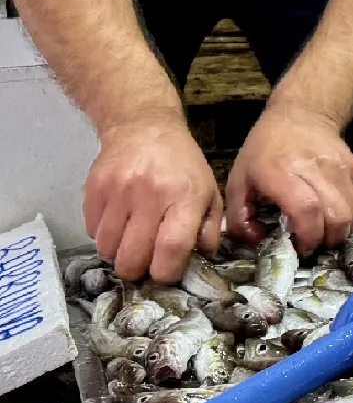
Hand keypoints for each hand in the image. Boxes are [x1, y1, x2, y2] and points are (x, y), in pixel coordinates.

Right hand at [83, 117, 221, 284]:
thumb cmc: (182, 165)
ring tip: (130, 243)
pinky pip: (92, 232)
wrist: (144, 127)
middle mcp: (150, 195)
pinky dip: (104, 236)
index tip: (165, 275)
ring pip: (107, 248)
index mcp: (185, 197)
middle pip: (133, 256)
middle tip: (144, 264)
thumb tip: (200, 260)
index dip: (166, 272)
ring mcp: (118, 192)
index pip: (171, 248)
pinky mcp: (93, 189)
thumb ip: (208, 229)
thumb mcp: (209, 192)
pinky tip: (118, 225)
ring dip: (118, 254)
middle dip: (137, 270)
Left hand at [225, 105, 352, 253]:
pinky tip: (335, 218)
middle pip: (336, 216)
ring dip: (341, 232)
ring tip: (325, 233)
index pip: (306, 210)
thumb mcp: (237, 182)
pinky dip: (351, 218)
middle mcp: (316, 169)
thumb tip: (259, 242)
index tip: (299, 248)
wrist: (300, 115)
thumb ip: (240, 219)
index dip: (307, 236)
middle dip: (327, 240)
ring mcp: (340, 168)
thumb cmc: (264, 152)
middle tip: (314, 244)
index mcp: (281, 173)